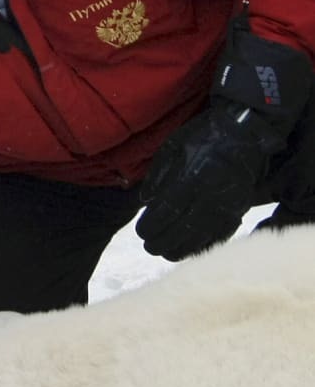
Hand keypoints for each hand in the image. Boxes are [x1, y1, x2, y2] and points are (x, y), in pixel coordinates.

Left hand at [135, 103, 275, 260]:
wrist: (244, 133)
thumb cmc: (201, 138)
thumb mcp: (172, 148)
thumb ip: (157, 176)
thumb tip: (145, 203)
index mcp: (190, 178)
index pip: (166, 212)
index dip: (152, 227)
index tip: (142, 233)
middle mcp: (209, 196)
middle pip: (182, 229)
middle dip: (162, 242)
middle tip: (149, 247)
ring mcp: (226, 205)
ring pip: (201, 236)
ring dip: (181, 248)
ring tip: (166, 253)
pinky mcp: (239, 209)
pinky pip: (220, 234)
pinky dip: (204, 244)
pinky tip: (191, 249)